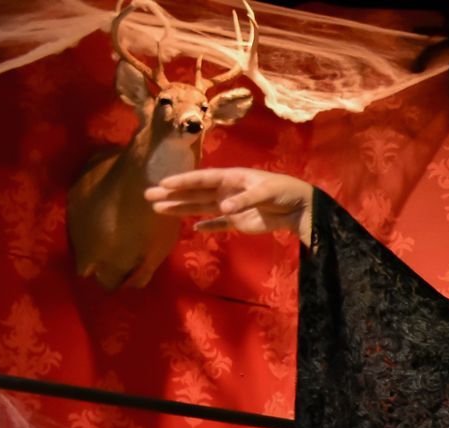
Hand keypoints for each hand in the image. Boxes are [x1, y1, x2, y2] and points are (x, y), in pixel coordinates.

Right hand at [146, 167, 315, 243]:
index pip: (201, 179)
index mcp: (230, 178)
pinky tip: (193, 228)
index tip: (163, 183)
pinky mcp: (238, 222)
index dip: (182, 181)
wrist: (300, 207)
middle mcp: (226, 191)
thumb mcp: (265, 191)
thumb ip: (245, 200)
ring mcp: (231, 206)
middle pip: (194, 193)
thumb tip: (224, 208)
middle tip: (148, 195)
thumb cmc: (283, 191)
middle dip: (172, 194)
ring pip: (200, 207)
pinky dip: (208, 226)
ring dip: (181, 209)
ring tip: (158, 209)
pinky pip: (219, 224)